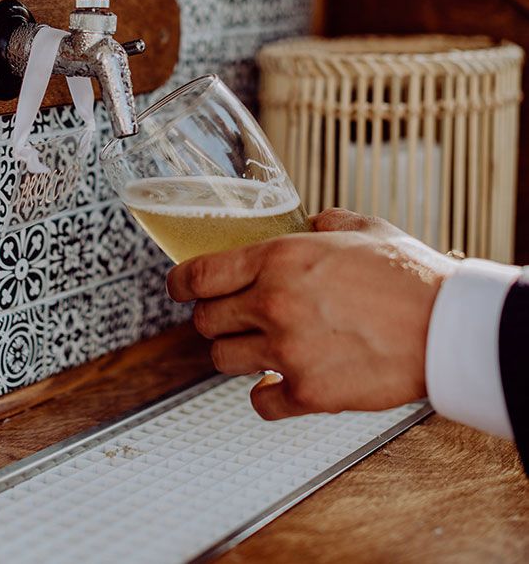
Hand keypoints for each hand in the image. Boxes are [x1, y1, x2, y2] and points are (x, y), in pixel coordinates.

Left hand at [167, 209, 456, 419]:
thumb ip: (325, 222)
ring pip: (223, 359)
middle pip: (205, 320)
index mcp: (279, 258)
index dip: (179, 283)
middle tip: (231, 316)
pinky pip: (260, 401)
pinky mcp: (307, 392)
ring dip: (237, 352)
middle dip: (213, 317)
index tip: (177, 288)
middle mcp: (273, 303)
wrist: (445, 328)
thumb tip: (312, 222)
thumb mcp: (362, 228)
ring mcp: (287, 351)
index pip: (200, 274)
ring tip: (261, 347)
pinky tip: (282, 381)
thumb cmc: (408, 275)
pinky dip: (267, 393)